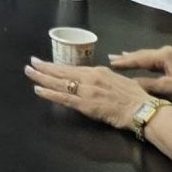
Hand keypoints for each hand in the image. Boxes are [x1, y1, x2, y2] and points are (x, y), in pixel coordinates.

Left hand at [24, 58, 153, 129]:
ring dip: (42, 77)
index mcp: (98, 71)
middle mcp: (90, 77)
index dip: (56, 65)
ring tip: (29, 73)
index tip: (44, 62)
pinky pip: (63, 98)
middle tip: (30, 63)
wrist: (142, 109)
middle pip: (62, 71)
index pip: (72, 67)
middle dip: (44, 67)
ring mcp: (86, 91)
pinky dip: (49, 93)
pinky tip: (38, 89)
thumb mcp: (117, 79)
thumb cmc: (134, 97)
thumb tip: (95, 76)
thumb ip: (103, 78)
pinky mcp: (85, 104)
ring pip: (59, 82)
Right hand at [109, 46, 171, 107]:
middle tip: (110, 60)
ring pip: (148, 58)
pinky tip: (140, 66)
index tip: (109, 63)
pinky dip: (144, 64)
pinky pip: (154, 62)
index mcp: (164, 55)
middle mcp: (167, 52)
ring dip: (135, 60)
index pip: (138, 58)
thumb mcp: (167, 89)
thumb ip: (147, 85)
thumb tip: (128, 82)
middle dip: (127, 58)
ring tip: (120, 60)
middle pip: (142, 55)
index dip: (123, 62)